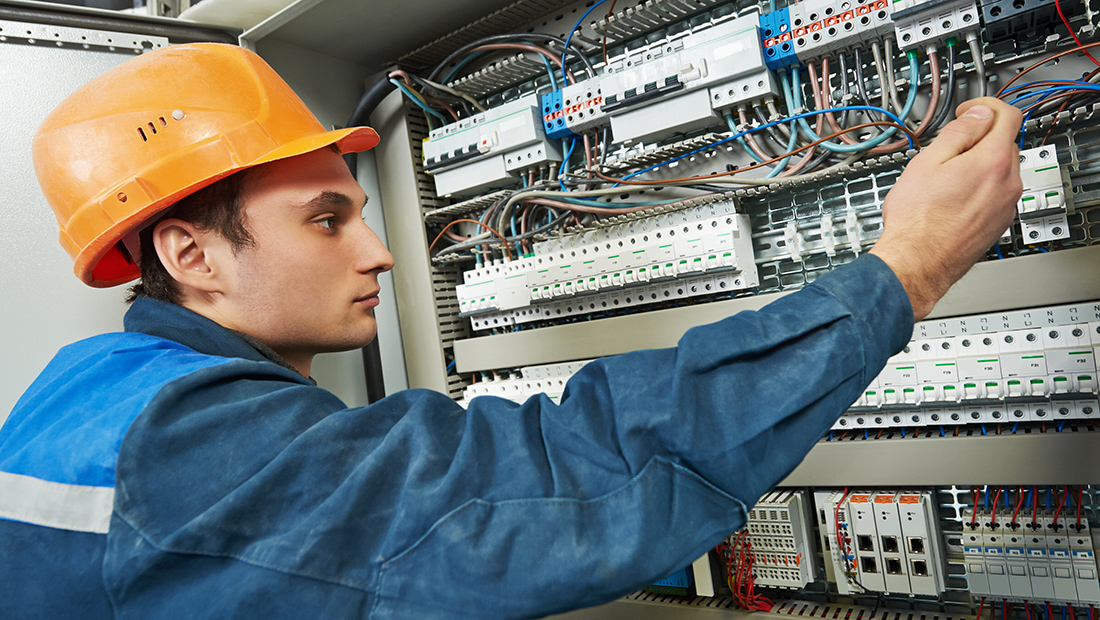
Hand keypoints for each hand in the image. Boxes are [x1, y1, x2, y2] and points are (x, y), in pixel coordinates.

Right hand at [870, 97, 1022, 321]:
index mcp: (993, 161)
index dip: (987, 106)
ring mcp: (1006, 206)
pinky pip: (996, 194)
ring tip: (946, 177)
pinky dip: (980, 187)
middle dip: (981, 137)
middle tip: (950, 146)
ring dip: (981, 164)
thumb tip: (978, 115)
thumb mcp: (928, 161)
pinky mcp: (998, 223)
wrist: (918, 262)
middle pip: (1005, 142)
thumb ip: (959, 132)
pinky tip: (952, 199)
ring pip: (1002, 170)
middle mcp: (1008, 183)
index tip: (970, 111)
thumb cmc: (917, 219)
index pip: (1008, 115)